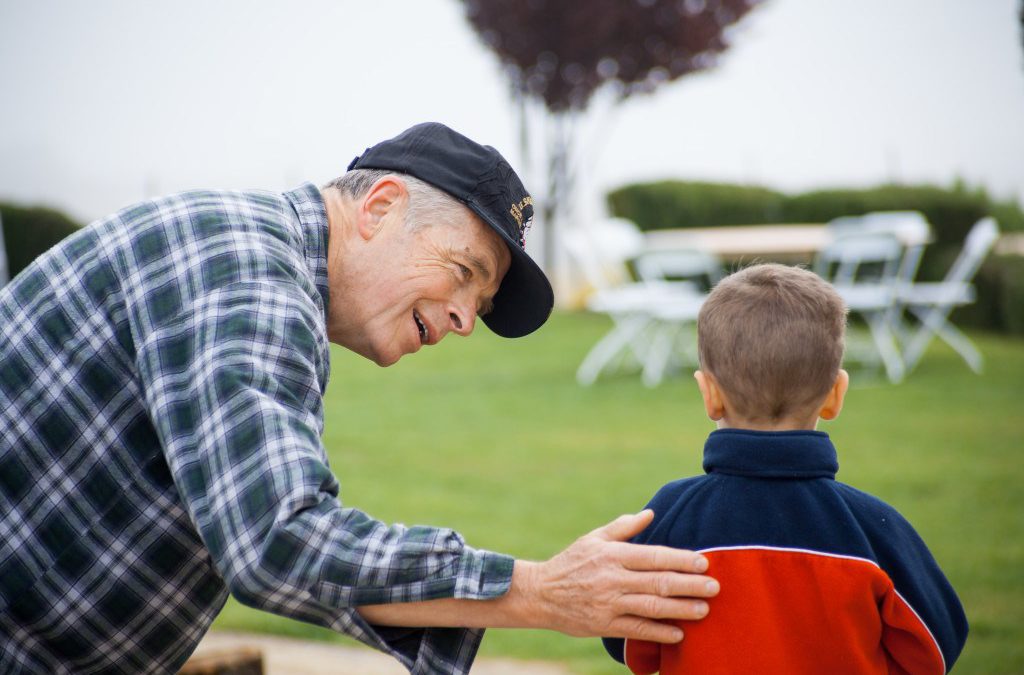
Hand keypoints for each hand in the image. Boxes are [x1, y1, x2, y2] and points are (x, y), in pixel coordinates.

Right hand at [512, 510, 718, 642]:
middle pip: (658, 582)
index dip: (680, 560)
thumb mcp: (594, 538)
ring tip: (704, 610)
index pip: (654, 556)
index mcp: (613, 554)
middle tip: (714, 587)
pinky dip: (659, 632)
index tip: (704, 563)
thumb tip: (650, 514)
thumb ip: (623, 527)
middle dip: (689, 585)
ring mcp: (609, 603)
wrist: (541, 593)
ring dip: (681, 609)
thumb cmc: (571, 562)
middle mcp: (613, 578)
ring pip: (652, 606)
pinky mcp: (605, 624)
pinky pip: (637, 630)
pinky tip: (678, 633)